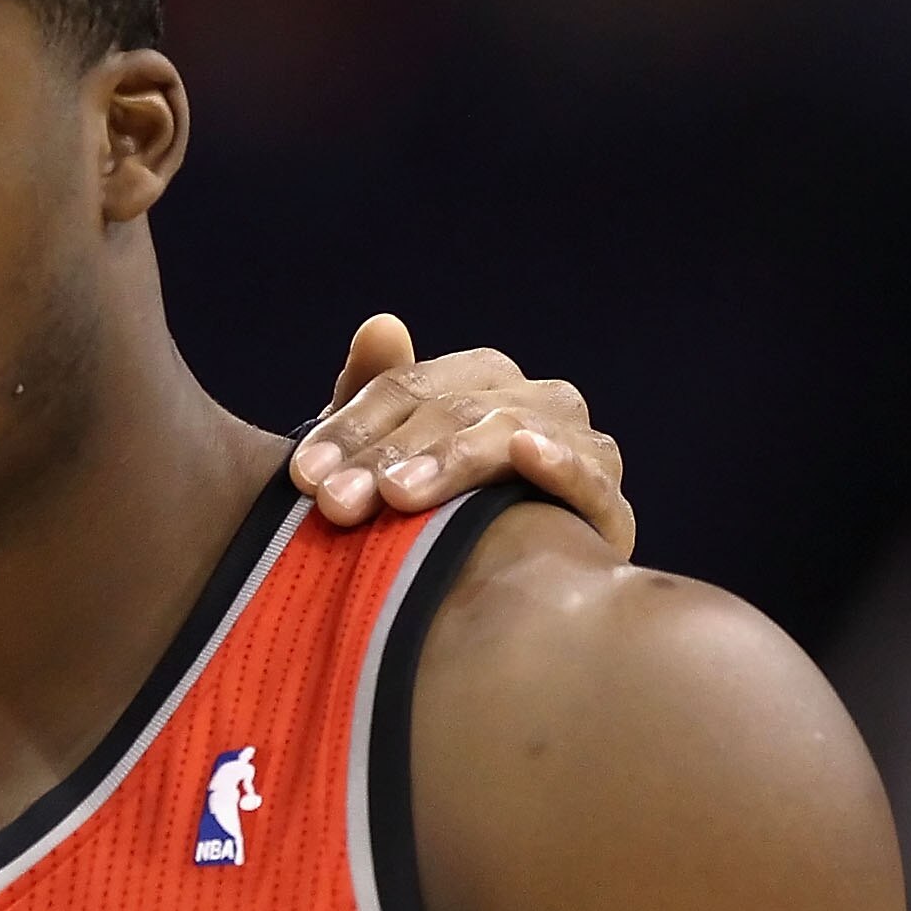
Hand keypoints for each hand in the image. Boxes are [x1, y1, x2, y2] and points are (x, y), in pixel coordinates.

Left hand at [292, 314, 633, 557]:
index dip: (350, 427)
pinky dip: (559, 462)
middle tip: (335, 503)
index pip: (406, 387)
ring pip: (509, 434)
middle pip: (451, 411)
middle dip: (385, 455)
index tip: (302, 475)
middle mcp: (533, 399)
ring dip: (453, 460)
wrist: (514, 586)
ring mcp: (577, 445)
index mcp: (477, 379)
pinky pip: (588, 476)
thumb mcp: (387, 456)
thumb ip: (374, 394)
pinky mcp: (608, 504)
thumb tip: (381, 324)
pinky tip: (525, 453)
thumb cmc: (433, 511)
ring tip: (399, 493)